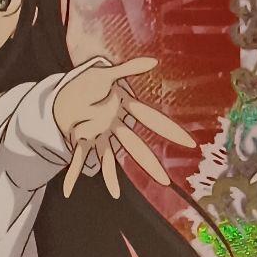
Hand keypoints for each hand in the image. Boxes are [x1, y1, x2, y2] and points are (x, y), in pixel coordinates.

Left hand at [53, 57, 195, 197]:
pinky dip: (73, 174)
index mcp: (124, 110)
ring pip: (108, 159)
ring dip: (111, 177)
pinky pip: (78, 158)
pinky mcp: (81, 139)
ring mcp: (99, 135)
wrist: (68, 91)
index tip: (189, 143)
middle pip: (135, 147)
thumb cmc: (90, 83)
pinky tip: (67, 191)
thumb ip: (129, 69)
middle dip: (149, 164)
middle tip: (164, 181)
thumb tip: (153, 61)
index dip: (170, 131)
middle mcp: (114, 127)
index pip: (152, 121)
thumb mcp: (107, 73)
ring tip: (115, 195)